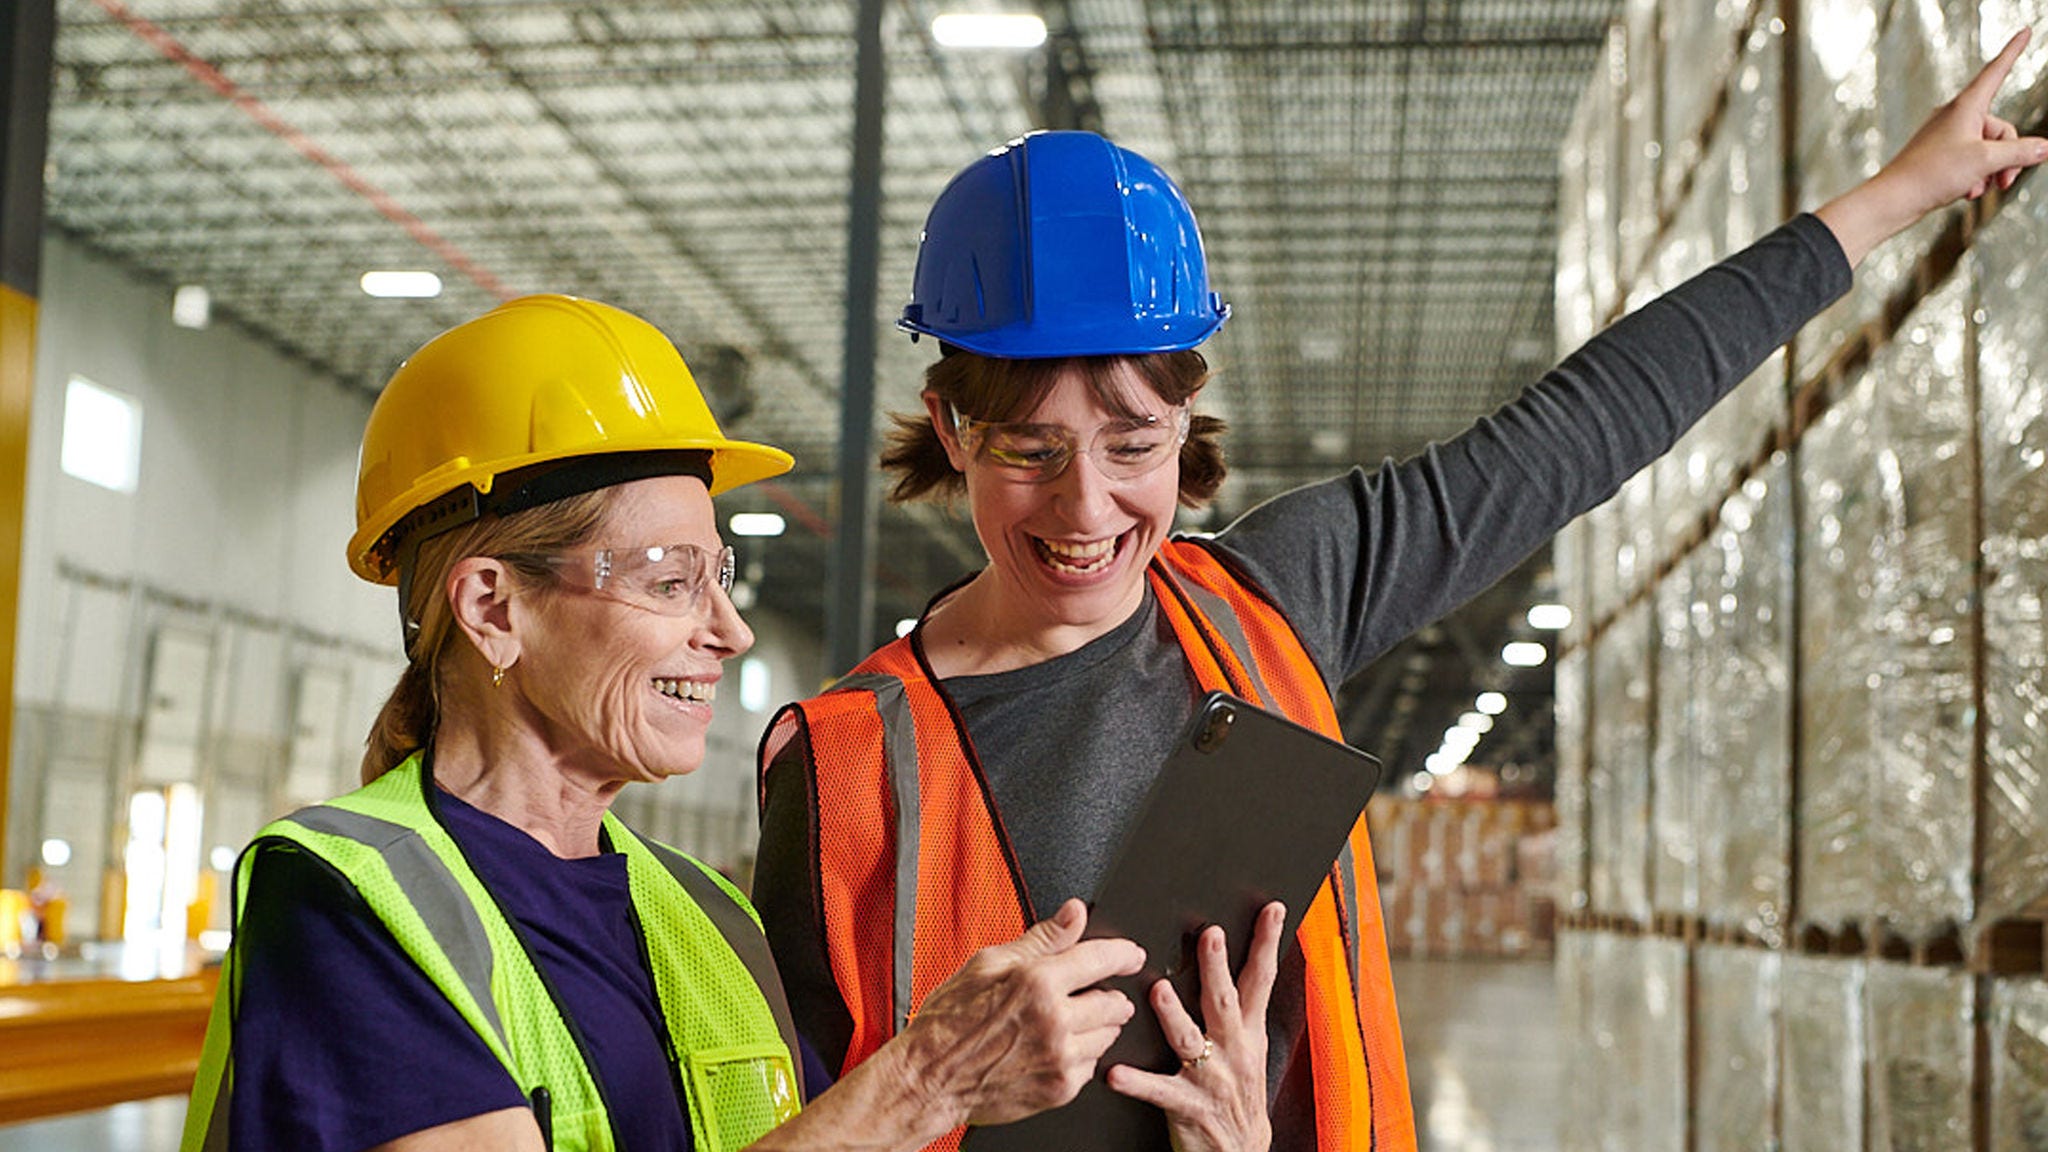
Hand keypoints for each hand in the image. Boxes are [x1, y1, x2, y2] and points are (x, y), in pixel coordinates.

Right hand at [896, 898, 1145, 1128]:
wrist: (930, 1079)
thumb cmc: (950, 1022)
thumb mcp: (988, 964)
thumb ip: (1041, 939)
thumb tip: (1074, 913)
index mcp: (1037, 982)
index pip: (1101, 958)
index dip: (1123, 953)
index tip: (1131, 955)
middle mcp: (1055, 1020)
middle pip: (1115, 1002)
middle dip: (1108, 994)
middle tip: (1088, 993)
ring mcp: (1060, 1058)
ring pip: (1108, 1035)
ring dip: (1096, 1026)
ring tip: (1063, 1022)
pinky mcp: (1061, 1088)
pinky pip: (1092, 1065)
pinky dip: (1081, 1054)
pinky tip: (1053, 1048)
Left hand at [1105, 901, 1285, 1151]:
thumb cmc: (1235, 1094)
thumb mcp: (1247, 1049)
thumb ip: (1235, 1009)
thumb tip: (1222, 959)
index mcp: (1247, 1032)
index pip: (1260, 979)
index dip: (1267, 943)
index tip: (1271, 909)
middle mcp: (1234, 1051)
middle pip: (1226, 1001)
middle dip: (1217, 968)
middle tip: (1209, 935)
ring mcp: (1212, 1079)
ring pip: (1190, 1040)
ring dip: (1174, 1014)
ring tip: (1157, 991)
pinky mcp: (1189, 1107)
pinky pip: (1160, 1092)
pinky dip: (1137, 1082)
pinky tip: (1115, 1073)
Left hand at [1818, 29, 2047, 265]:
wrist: (1893, 200)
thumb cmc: (1933, 174)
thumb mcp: (1985, 160)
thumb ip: (2019, 152)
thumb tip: (2042, 148)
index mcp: (1966, 106)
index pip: (1996, 71)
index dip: (2013, 52)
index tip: (2025, 30)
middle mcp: (1956, 116)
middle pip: (2001, 129)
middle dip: (2007, 158)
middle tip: (2004, 182)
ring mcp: (1947, 136)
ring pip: (1988, 150)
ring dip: (1990, 172)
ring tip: (1977, 188)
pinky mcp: (1940, 156)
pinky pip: (1971, 162)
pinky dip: (1974, 177)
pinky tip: (1965, 193)